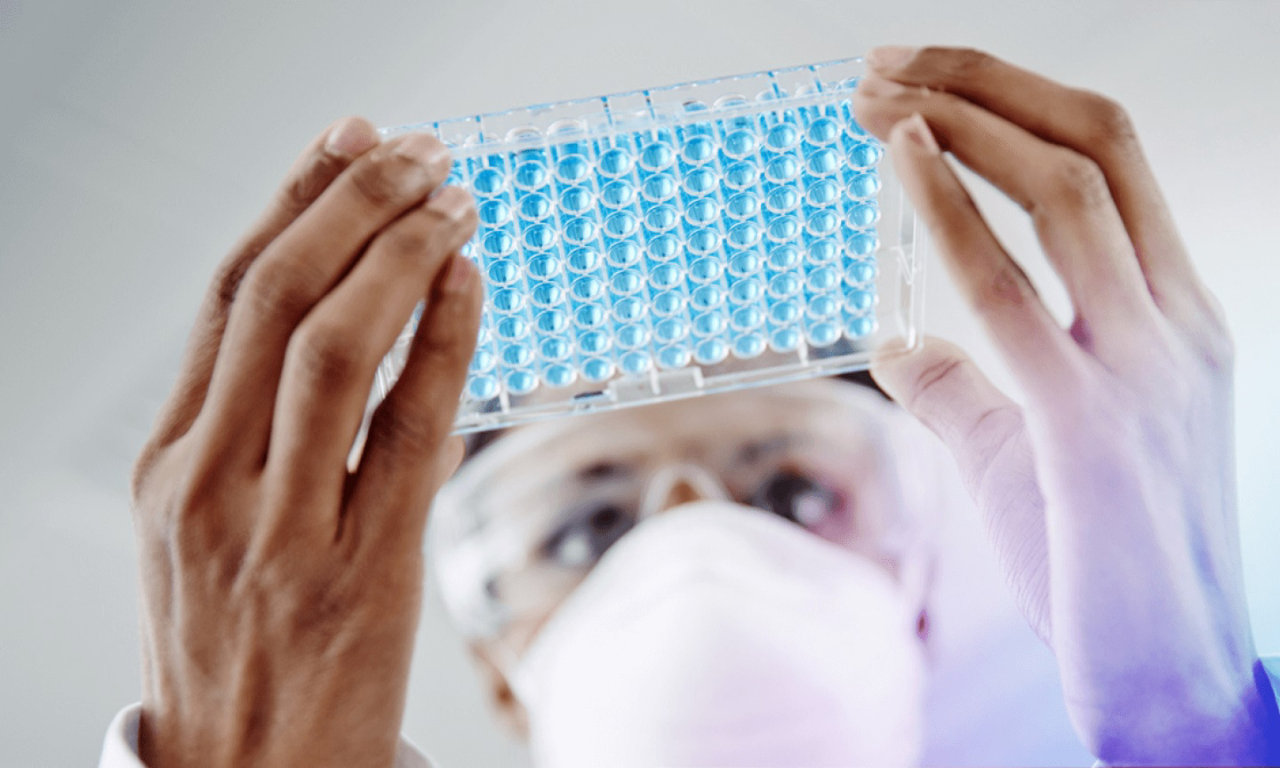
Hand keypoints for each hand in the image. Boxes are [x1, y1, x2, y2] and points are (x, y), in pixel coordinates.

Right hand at [129, 117, 481, 766]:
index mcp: (167, 465)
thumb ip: (247, 429)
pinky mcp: (359, 570)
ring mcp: (278, 530)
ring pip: (331, 349)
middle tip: (413, 151)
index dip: (291, 203)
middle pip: (275, 300)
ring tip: (449, 198)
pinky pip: (404, 431)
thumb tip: (335, 312)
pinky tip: (466, 285)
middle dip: (350, 205)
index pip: (227, 298)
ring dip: (397, 255)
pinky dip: (440, 343)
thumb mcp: (204, 531)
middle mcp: (208, 484)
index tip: (343, 146)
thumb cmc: (237, 648)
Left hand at [854, 47, 1277, 763]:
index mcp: (1172, 316)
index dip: (1012, 101)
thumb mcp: (1026, 453)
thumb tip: (895, 341)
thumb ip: (964, 389)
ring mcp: (1146, 369)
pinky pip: (1014, 292)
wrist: (1169, 682)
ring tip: (874, 98)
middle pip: (1093, 145)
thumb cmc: (1099, 563)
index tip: (921, 85)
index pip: (1109, 162)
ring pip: (1068, 191)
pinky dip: (952, 213)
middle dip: (982, 84)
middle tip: (880, 67)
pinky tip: (902, 168)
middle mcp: (1173, 322)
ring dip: (962, 123)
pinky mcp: (1096, 428)